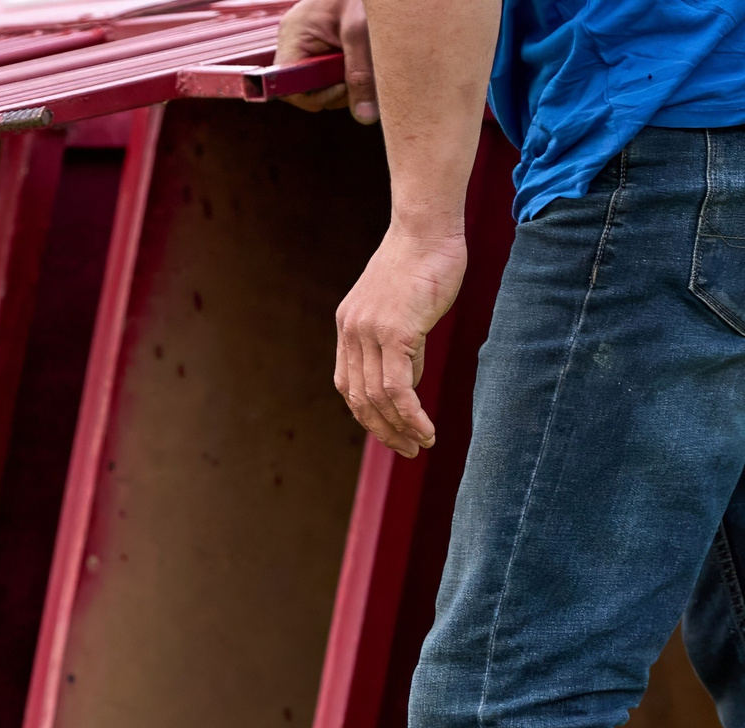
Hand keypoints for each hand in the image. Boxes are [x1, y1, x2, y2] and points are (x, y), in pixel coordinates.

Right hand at [278, 0, 375, 123]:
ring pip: (316, 79)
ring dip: (342, 78)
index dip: (314, 96)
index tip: (343, 88)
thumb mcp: (363, 31)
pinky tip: (358, 55)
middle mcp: (293, 38)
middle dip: (333, 87)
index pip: (287, 85)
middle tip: (360, 72)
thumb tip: (364, 115)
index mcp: (294, 34)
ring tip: (362, 57)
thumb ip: (361, 73)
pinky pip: (325, 67)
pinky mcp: (318, 39)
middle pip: (303, 85)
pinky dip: (344, 68)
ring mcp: (304, 39)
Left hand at [334, 226, 466, 455]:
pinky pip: (398, 388)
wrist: (427, 228)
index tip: (389, 430)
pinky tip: (425, 429)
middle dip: (382, 430)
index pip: (349, 384)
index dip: (367, 413)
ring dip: (400, 428)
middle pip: (358, 398)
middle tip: (407, 449)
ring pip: (378, 398)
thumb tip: (408, 380)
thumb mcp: (404, 307)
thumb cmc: (424, 261)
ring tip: (422, 444)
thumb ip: (400, 342)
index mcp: (349, 327)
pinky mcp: (394, 333)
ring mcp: (369, 334)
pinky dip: (411, 415)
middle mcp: (352, 333)